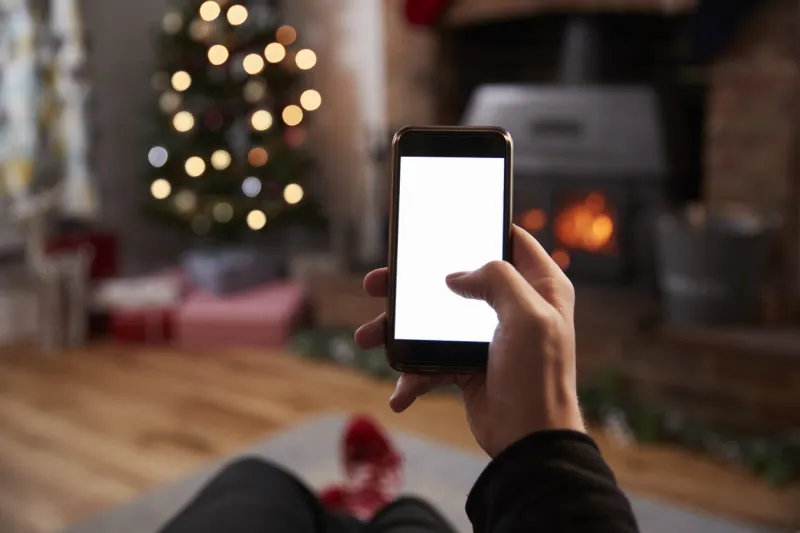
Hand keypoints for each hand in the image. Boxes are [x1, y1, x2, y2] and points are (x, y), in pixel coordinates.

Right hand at [354, 225, 584, 456]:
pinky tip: (401, 393)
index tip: (440, 225)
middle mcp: (514, 306)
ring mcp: (488, 337)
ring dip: (398, 331)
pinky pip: (432, 360)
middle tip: (376, 284)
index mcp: (539, 286)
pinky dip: (413, 375)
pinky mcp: (468, 366)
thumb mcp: (528, 316)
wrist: (530, 441)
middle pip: (456, 279)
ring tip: (366, 338)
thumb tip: (456, 277)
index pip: (510, 240)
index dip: (477, 229)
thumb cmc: (539, 377)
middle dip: (412, 285)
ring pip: (435, 320)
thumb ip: (497, 279)